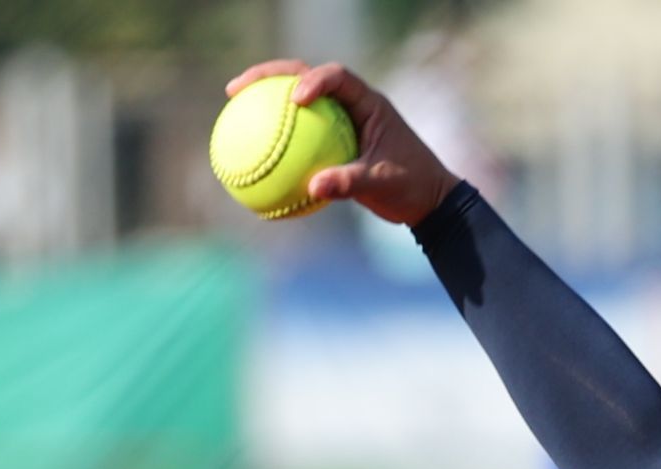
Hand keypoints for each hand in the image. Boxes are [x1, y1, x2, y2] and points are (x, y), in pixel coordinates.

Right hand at [224, 59, 458, 225]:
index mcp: (369, 104)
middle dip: (269, 76)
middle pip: (304, 77)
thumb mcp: (383, 184)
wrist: (428, 201)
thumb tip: (313, 188)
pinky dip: (275, 135)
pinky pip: (299, 132)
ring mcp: (340, 120)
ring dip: (265, 99)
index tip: (293, 99)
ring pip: (297, 102)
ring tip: (232, 105)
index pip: (337, 77)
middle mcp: (352, 104)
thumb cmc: (412, 187)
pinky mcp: (332, 139)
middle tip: (237, 88)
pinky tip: (249, 151)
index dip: (313, 81)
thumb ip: (350, 183)